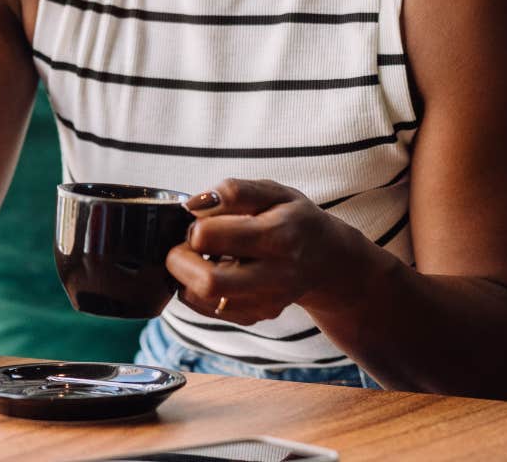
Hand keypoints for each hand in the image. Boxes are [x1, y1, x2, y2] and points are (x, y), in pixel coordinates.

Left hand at [165, 178, 363, 324]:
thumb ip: (234, 191)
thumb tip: (193, 205)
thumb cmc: (294, 219)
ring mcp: (267, 301)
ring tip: (198, 257)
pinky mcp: (258, 316)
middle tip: (183, 246)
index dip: (193, 226)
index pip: (210, 237)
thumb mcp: (274, 191)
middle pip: (208, 282)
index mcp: (278, 235)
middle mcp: (275, 274)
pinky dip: (197, 292)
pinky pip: (210, 310)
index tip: (197, 220)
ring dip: (186, 278)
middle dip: (179, 261)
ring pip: (205, 300)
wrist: (327, 259)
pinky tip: (210, 272)